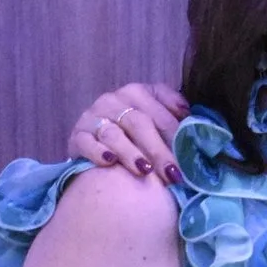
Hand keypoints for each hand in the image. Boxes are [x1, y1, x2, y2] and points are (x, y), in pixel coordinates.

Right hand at [69, 83, 189, 180]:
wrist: (98, 144)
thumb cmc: (135, 133)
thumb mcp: (155, 116)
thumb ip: (173, 113)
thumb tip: (188, 115)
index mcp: (137, 92)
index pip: (160, 112)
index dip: (176, 135)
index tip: (189, 157)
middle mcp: (113, 100)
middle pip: (139, 123)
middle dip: (158, 150)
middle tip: (172, 174)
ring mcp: (93, 117)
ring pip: (113, 134)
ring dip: (130, 153)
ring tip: (145, 170)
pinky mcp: (77, 136)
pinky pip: (86, 143)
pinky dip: (98, 152)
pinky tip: (110, 163)